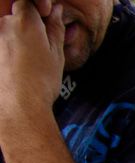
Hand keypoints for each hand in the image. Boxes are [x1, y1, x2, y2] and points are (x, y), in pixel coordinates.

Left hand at [0, 0, 64, 134]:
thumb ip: (55, 28)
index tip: (44, 26)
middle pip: (13, 18)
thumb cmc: (39, 83)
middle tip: (37, 51)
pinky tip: (12, 70)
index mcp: (25, 21)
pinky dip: (6, 55)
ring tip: (24, 65)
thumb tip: (57, 11)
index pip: (27, 4)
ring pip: (4, 34)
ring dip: (13, 44)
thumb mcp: (56, 54)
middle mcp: (3, 24)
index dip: (37, 14)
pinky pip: (1, 48)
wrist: (19, 106)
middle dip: (24, 30)